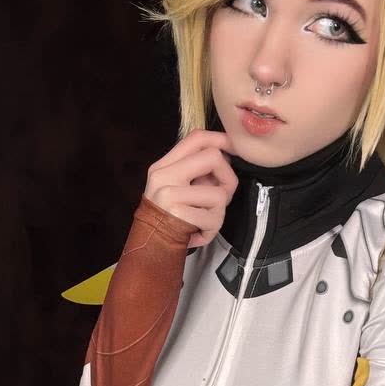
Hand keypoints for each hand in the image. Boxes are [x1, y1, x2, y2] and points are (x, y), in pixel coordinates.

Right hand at [144, 128, 237, 247]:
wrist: (149, 247)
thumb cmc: (168, 218)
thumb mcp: (174, 188)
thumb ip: (195, 172)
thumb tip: (226, 156)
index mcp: (164, 166)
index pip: (196, 138)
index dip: (222, 139)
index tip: (235, 149)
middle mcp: (164, 176)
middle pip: (213, 157)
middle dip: (228, 178)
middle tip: (222, 196)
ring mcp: (168, 194)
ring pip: (218, 194)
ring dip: (219, 212)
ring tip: (205, 220)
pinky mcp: (177, 215)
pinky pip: (213, 217)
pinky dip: (212, 229)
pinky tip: (199, 233)